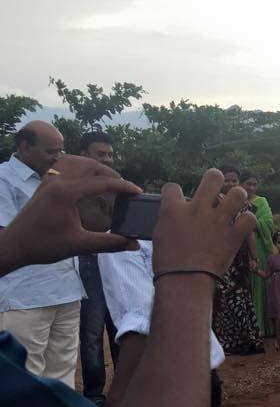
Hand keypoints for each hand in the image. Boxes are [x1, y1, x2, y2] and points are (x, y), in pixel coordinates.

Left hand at [1, 155, 140, 271]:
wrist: (14, 245)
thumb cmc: (44, 245)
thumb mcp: (79, 245)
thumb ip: (109, 243)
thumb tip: (134, 244)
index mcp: (67, 193)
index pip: (102, 183)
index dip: (123, 187)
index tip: (138, 192)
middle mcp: (57, 181)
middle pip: (91, 166)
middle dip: (111, 175)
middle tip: (125, 188)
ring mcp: (49, 180)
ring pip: (77, 161)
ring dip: (95, 167)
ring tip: (108, 180)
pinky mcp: (44, 184)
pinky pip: (64, 165)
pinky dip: (79, 167)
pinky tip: (85, 178)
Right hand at [152, 169, 255, 277]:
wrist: (184, 281)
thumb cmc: (168, 263)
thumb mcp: (160, 235)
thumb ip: (171, 219)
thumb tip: (177, 215)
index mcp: (173, 209)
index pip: (173, 187)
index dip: (176, 192)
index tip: (179, 199)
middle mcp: (198, 209)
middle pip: (213, 177)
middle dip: (216, 178)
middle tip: (216, 187)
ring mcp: (218, 221)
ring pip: (238, 194)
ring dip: (237, 197)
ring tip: (234, 204)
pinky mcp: (233, 236)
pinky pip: (250, 219)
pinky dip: (248, 221)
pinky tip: (242, 225)